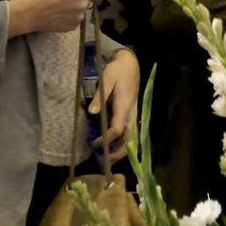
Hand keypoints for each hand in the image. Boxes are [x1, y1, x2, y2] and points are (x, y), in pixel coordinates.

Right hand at [7, 0, 107, 36]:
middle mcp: (83, 6)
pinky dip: (69, 18)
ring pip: (81, 11)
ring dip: (74, 9)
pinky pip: (75, 20)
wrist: (30, 13)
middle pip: (89, 1)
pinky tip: (57, 16)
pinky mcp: (72, 28)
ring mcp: (78, 18)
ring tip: (59, 8)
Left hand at [91, 48, 139, 162]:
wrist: (130, 64)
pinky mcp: (132, 114)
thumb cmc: (117, 71)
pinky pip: (130, 132)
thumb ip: (100, 96)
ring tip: (108, 158)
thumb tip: (91, 112)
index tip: (95, 143)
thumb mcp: (107, 79)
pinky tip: (113, 145)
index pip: (117, 129)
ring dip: (121, 149)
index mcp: (125, 106)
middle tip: (105, 160)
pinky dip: (123, 142)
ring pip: (131, 138)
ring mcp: (134, 114)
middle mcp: (131, 113)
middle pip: (129, 139)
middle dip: (118, 152)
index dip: (106, 139)